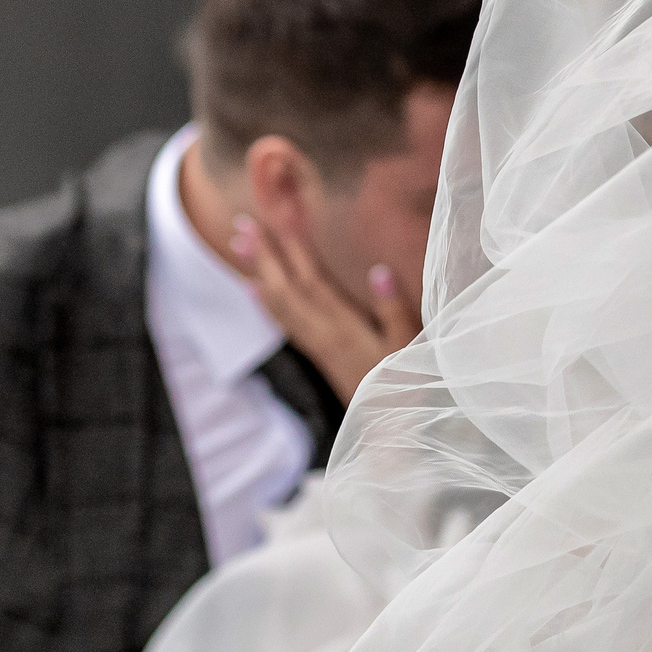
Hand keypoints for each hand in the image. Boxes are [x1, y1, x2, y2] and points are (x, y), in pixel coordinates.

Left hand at [231, 216, 421, 403]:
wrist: (392, 434)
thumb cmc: (407, 388)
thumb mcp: (411, 348)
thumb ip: (395, 310)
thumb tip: (378, 269)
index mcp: (345, 328)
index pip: (313, 280)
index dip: (295, 248)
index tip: (276, 217)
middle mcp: (324, 335)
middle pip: (288, 288)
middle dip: (265, 255)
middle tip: (242, 223)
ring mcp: (319, 346)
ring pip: (281, 304)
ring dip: (259, 272)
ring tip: (240, 245)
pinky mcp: (320, 355)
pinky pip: (285, 324)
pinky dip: (266, 304)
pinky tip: (253, 290)